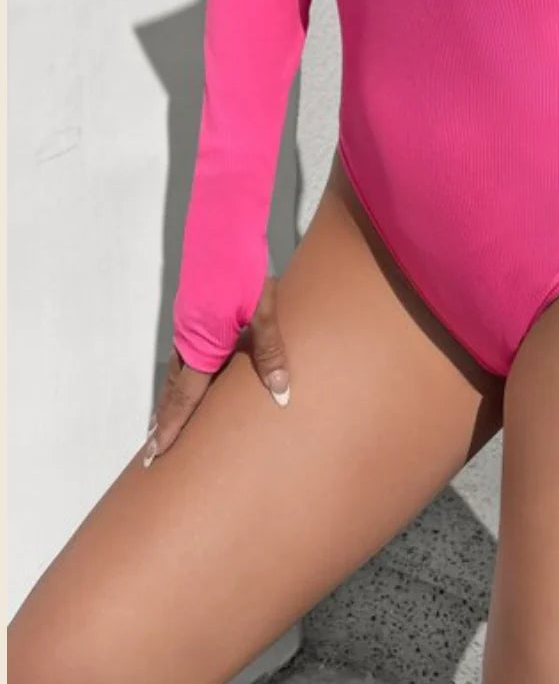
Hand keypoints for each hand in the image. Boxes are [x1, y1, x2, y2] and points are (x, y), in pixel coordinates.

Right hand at [142, 275, 290, 466]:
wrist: (225, 229)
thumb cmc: (245, 268)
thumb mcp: (264, 311)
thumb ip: (270, 353)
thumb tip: (281, 394)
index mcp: (201, 344)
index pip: (184, 397)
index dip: (171, 427)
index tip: (156, 455)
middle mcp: (188, 337)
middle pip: (173, 388)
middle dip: (165, 420)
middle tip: (153, 451)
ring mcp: (189, 323)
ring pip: (177, 370)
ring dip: (172, 397)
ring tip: (166, 422)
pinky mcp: (196, 311)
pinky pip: (186, 353)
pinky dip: (183, 374)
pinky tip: (193, 376)